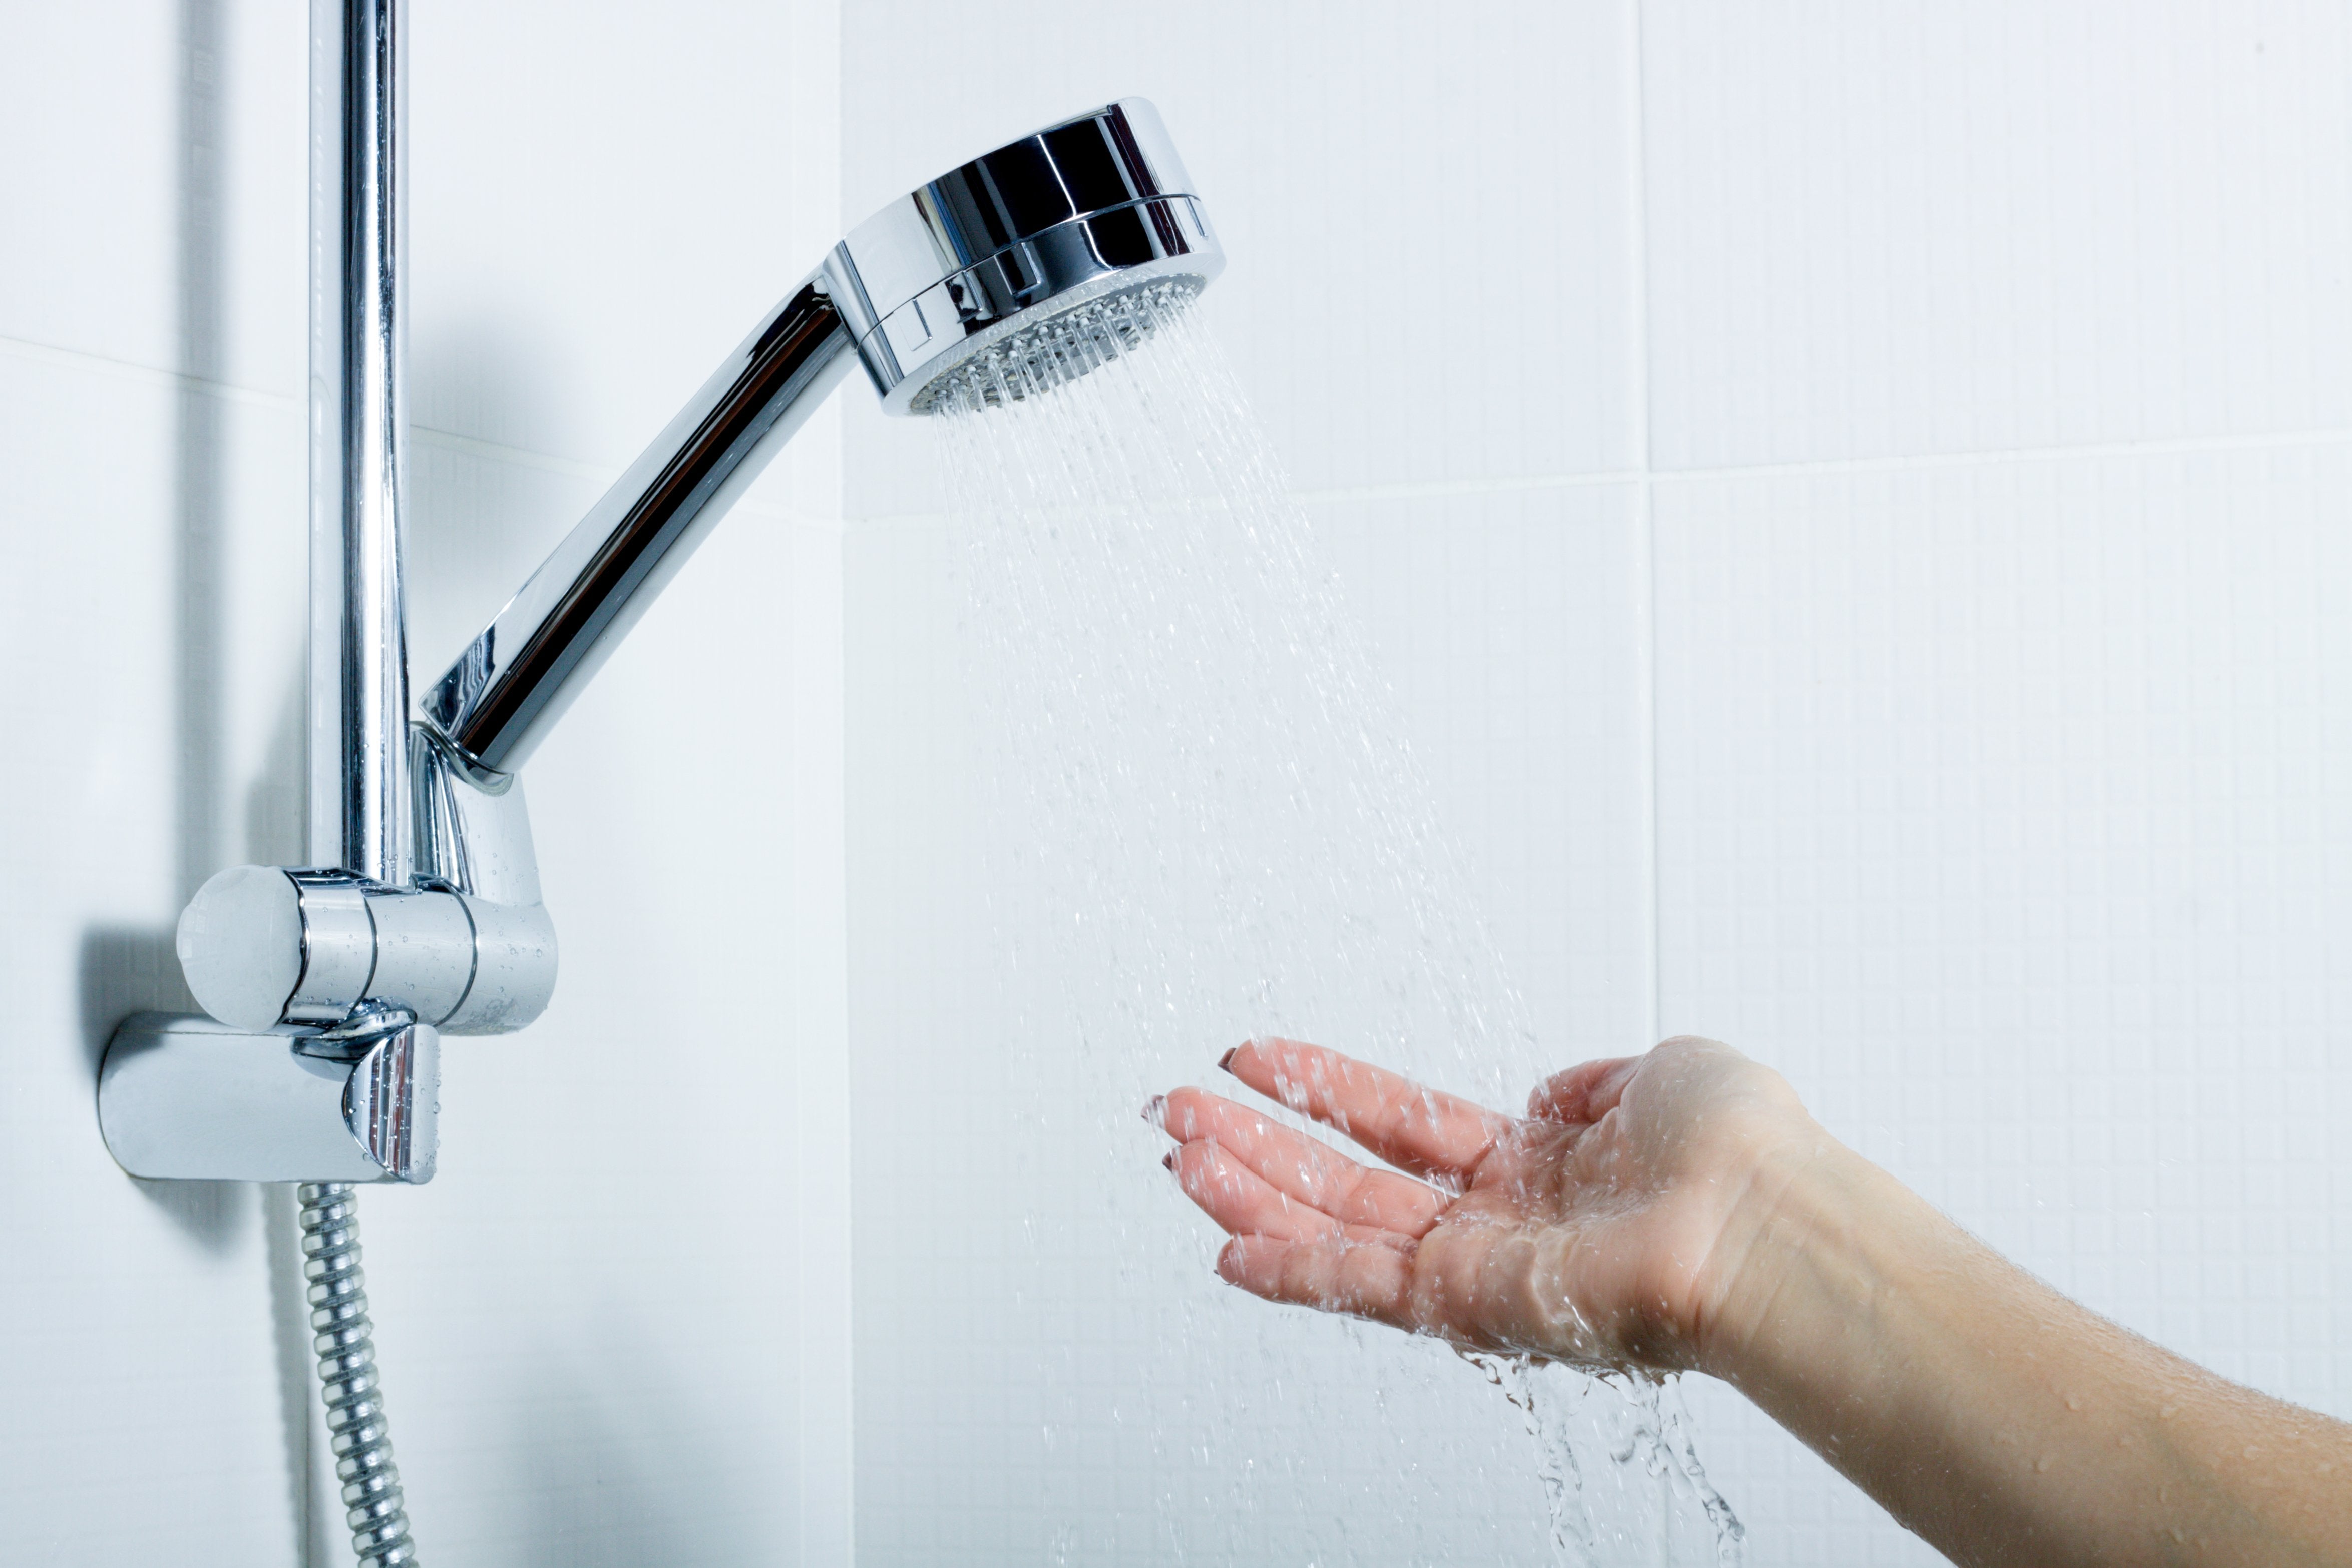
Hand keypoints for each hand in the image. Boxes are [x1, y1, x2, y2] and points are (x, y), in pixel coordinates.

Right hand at [1150, 1035, 1820, 1370]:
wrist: (1770, 1218)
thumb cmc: (1746, 1151)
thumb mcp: (1663, 1072)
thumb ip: (1596, 1079)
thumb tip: (1556, 1093)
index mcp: (1537, 1168)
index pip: (1403, 1127)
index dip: (1327, 1090)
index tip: (1257, 1062)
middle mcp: (1499, 1226)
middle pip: (1348, 1186)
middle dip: (1258, 1150)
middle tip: (1180, 1113)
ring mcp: (1480, 1270)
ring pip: (1336, 1234)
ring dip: (1250, 1195)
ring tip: (1179, 1154)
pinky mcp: (1472, 1307)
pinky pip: (1363, 1289)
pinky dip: (1291, 1271)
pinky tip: (1226, 1245)